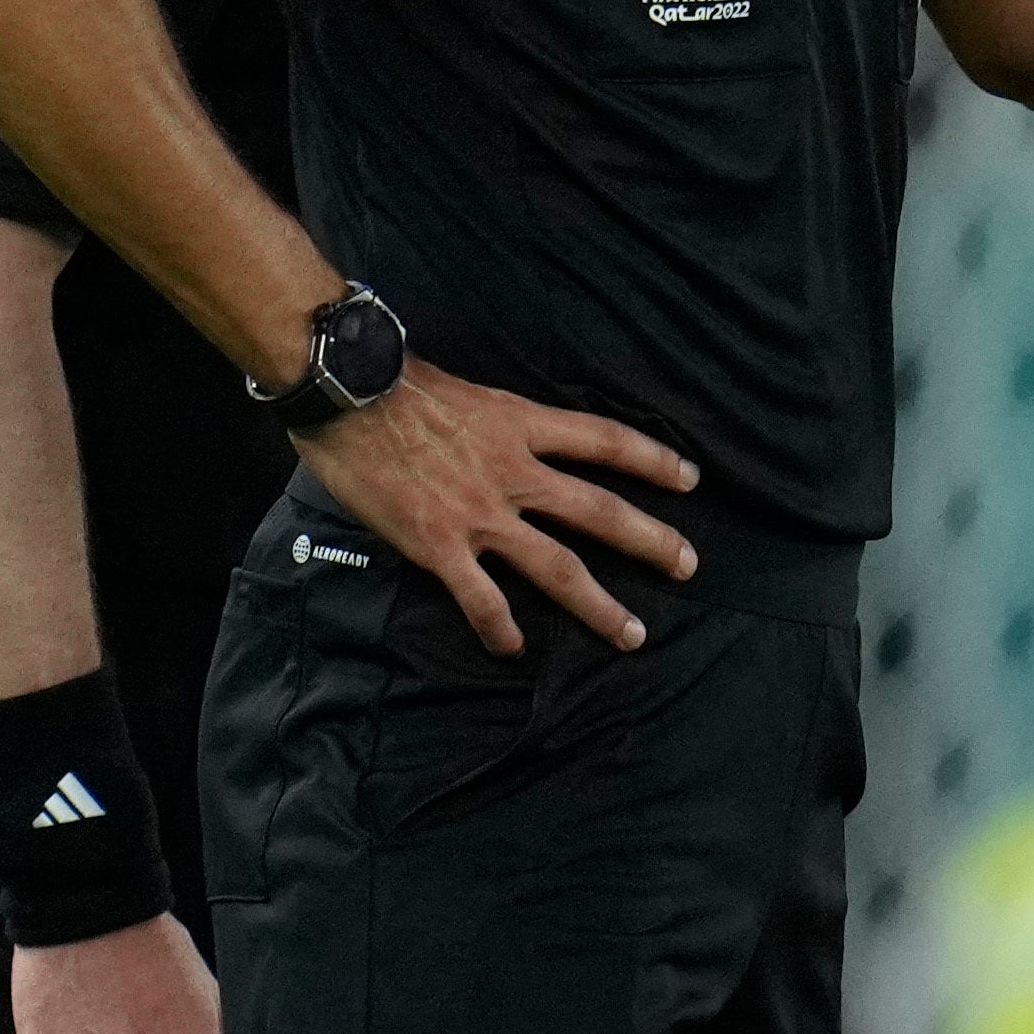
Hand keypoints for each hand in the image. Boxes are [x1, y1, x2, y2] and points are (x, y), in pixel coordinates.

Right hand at [295, 360, 695, 652]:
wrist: (343, 394)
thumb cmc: (396, 384)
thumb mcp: (472, 393)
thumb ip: (504, 423)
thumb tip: (518, 436)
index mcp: (522, 427)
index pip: (606, 441)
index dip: (653, 460)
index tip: (690, 478)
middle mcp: (514, 473)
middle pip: (600, 512)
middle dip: (651, 541)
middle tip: (689, 565)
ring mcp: (479, 514)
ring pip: (557, 566)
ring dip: (599, 605)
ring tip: (632, 634)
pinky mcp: (439, 546)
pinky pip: (480, 598)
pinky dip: (499, 627)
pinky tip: (513, 649)